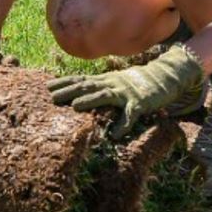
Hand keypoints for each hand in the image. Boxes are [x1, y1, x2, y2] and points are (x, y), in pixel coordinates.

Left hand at [47, 45, 205, 140]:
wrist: (164, 77)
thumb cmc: (135, 83)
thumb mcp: (114, 83)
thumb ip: (99, 87)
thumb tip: (78, 93)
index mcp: (105, 80)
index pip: (82, 80)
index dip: (65, 83)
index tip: (48, 87)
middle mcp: (112, 84)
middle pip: (88, 86)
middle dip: (70, 91)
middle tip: (53, 97)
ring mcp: (126, 93)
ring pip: (106, 96)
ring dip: (90, 101)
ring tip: (76, 107)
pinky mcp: (140, 104)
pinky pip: (130, 115)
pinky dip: (123, 124)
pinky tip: (115, 134)